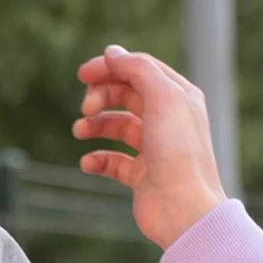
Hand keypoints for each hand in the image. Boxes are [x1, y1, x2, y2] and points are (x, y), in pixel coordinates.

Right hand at [75, 45, 228, 249]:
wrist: (183, 209)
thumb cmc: (178, 153)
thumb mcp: (162, 98)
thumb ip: (138, 70)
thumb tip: (112, 53)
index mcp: (178, 96)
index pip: (140, 70)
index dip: (111, 67)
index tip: (84, 74)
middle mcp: (168, 119)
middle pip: (126, 95)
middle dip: (102, 97)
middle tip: (86, 109)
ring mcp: (154, 148)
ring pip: (118, 127)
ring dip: (95, 125)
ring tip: (79, 131)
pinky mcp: (142, 176)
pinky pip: (113, 161)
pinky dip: (97, 160)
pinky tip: (87, 163)